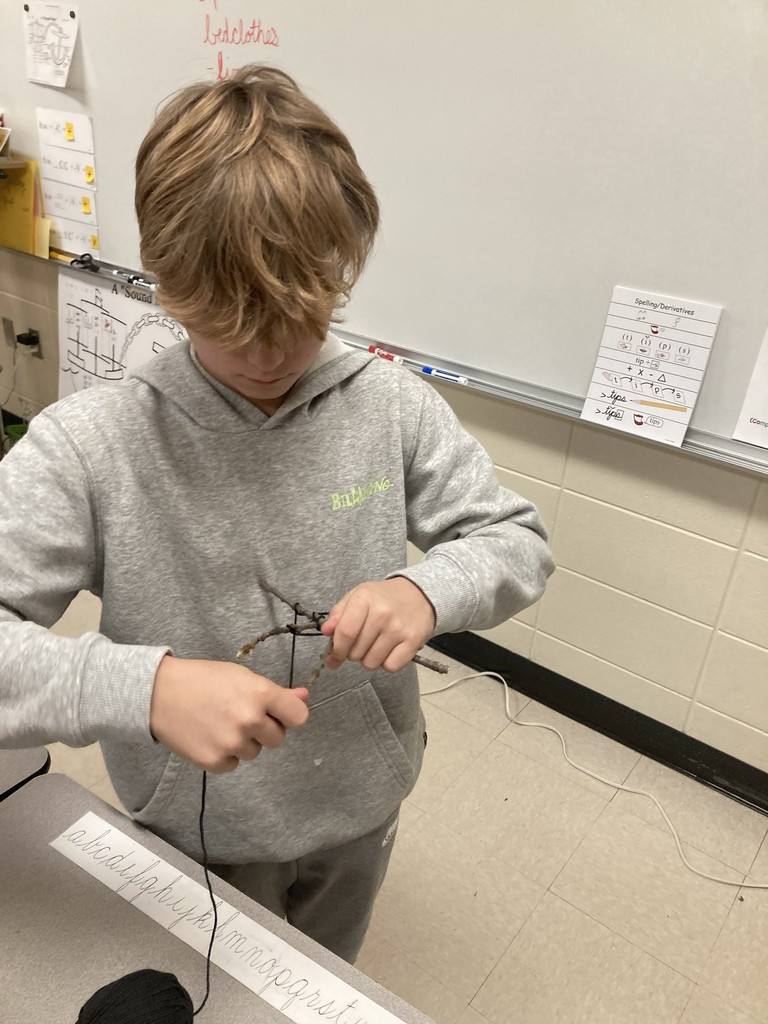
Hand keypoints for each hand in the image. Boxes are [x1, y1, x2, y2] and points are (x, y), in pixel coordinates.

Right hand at [150, 656, 308, 772]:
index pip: (298, 717)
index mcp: (260, 693)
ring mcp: (231, 743)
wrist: (158, 694)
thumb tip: (304, 696)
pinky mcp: (214, 761)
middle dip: (264, 729)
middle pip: (278, 738)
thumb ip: (275, 692)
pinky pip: (233, 764)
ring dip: (243, 742)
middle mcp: (249, 720)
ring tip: (220, 723)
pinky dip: (225, 755)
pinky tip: (209, 736)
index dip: (289, 715)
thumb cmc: (202, 680)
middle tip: (240, 715)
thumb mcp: (241, 677)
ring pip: (255, 752)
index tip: (278, 713)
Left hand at [321, 577, 435, 672]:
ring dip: (369, 659)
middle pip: (355, 652)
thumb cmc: (383, 598)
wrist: (419, 594)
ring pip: (371, 663)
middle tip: (361, 643)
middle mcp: (382, 613)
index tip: (333, 658)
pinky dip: (387, 663)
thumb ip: (338, 613)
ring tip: (376, 645)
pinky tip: (389, 650)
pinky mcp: (412, 642)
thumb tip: (326, 631)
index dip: (336, 650)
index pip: (345, 633)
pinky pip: (390, 667)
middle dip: (352, 654)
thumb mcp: (357, 596)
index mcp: (364, 598)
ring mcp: (398, 629)